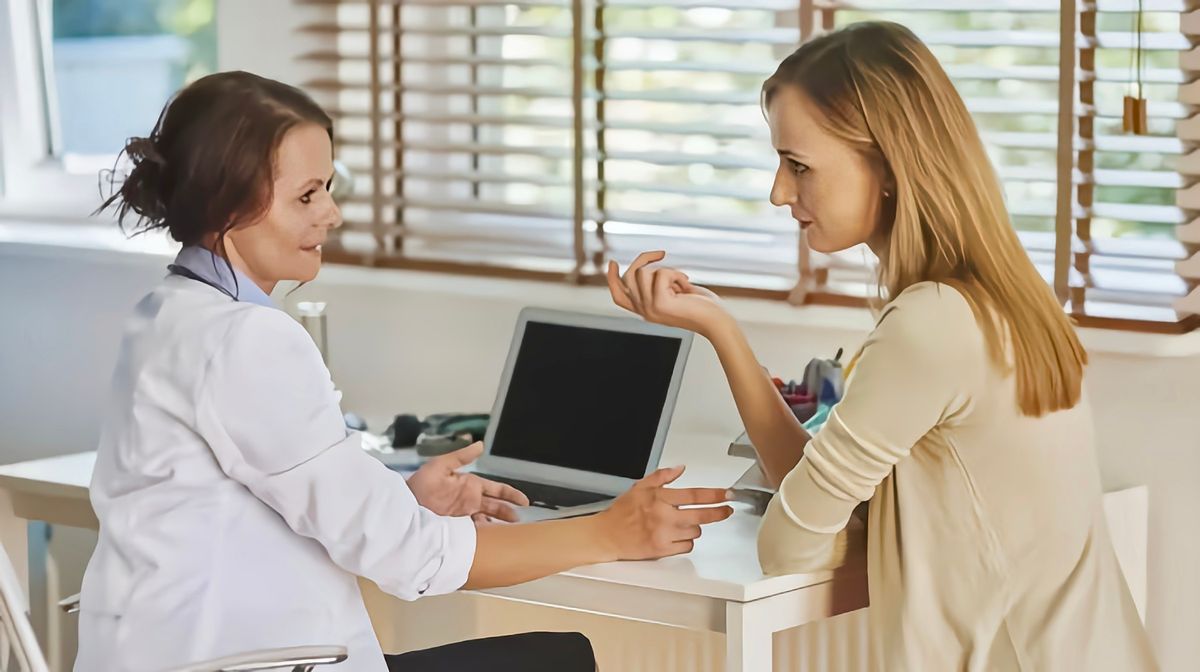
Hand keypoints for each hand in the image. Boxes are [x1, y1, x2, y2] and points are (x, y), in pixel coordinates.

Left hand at [406, 442, 529, 522]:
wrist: (404, 505)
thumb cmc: (421, 483)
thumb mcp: (440, 465)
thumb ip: (461, 456)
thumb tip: (480, 444)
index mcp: (470, 484)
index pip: (496, 489)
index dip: (511, 494)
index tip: (524, 502)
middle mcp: (470, 499)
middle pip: (495, 506)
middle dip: (508, 511)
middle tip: (519, 520)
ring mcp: (463, 514)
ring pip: (487, 518)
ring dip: (497, 523)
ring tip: (508, 531)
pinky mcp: (455, 526)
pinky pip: (474, 530)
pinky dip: (483, 533)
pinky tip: (489, 537)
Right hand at [594, 466, 733, 559]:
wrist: (607, 535)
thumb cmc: (622, 512)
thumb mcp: (640, 487)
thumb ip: (662, 477)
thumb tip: (680, 468)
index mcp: (659, 498)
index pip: (694, 494)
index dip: (715, 495)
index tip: (727, 494)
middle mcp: (663, 516)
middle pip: (701, 515)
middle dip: (718, 513)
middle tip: (726, 510)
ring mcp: (664, 534)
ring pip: (695, 532)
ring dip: (693, 527)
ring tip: (681, 524)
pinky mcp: (662, 550)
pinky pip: (686, 546)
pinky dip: (685, 542)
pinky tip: (676, 536)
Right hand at [607, 251, 730, 337]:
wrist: (715, 320)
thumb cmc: (700, 306)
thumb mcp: (673, 292)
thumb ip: (657, 284)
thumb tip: (645, 265)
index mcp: (645, 310)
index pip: (618, 295)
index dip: (611, 278)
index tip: (612, 262)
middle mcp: (643, 311)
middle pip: (629, 276)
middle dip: (644, 258)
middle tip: (661, 254)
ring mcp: (649, 308)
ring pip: (643, 272)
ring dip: (666, 270)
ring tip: (681, 282)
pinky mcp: (659, 303)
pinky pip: (660, 273)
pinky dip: (676, 274)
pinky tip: (686, 285)